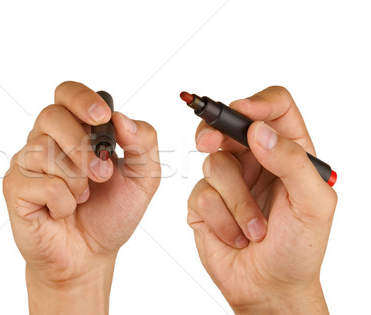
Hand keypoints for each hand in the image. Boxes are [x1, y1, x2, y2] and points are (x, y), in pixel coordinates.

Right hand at [3, 81, 159, 313]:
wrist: (90, 256)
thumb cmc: (110, 213)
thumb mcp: (143, 178)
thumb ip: (143, 143)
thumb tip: (122, 118)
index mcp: (74, 129)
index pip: (67, 93)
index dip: (81, 98)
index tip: (102, 117)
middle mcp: (45, 140)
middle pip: (51, 116)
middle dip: (81, 147)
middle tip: (102, 175)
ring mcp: (26, 163)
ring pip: (45, 151)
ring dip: (75, 181)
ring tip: (82, 199)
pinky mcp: (14, 188)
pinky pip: (40, 183)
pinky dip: (62, 202)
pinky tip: (63, 212)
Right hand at [187, 86, 336, 313]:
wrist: (269, 287)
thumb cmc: (299, 249)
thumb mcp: (313, 204)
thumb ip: (292, 161)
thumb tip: (257, 131)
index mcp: (289, 152)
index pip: (275, 109)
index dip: (257, 103)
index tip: (242, 112)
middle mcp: (257, 160)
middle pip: (228, 125)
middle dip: (216, 132)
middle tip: (209, 143)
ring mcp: (228, 180)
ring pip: (213, 163)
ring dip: (235, 202)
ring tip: (254, 230)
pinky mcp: (205, 201)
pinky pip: (201, 193)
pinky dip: (220, 219)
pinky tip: (235, 236)